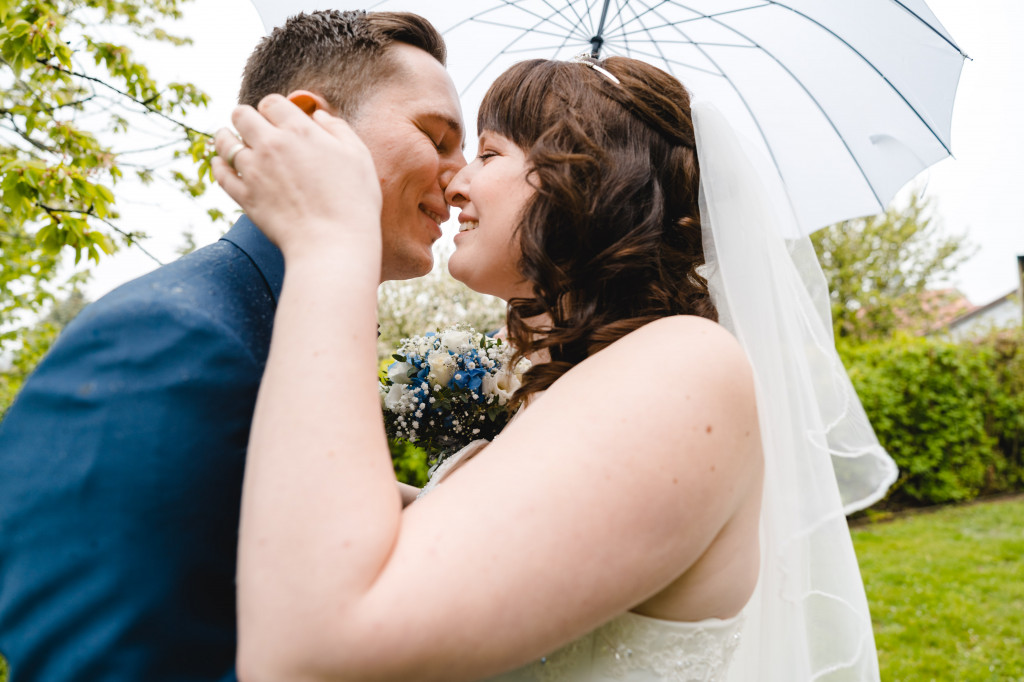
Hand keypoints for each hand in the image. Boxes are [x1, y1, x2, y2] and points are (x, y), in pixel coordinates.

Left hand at [212, 95, 382, 261]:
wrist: (333, 243)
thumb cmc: (353, 201)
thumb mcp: (358, 156)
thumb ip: (337, 128)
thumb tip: (318, 115)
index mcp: (299, 130)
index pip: (272, 102)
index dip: (275, 109)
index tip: (281, 120)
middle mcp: (271, 145)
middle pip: (241, 114)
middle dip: (247, 117)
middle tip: (255, 129)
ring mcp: (253, 171)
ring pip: (224, 141)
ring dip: (227, 137)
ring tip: (232, 141)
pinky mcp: (244, 197)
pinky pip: (221, 174)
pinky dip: (218, 165)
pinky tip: (221, 163)